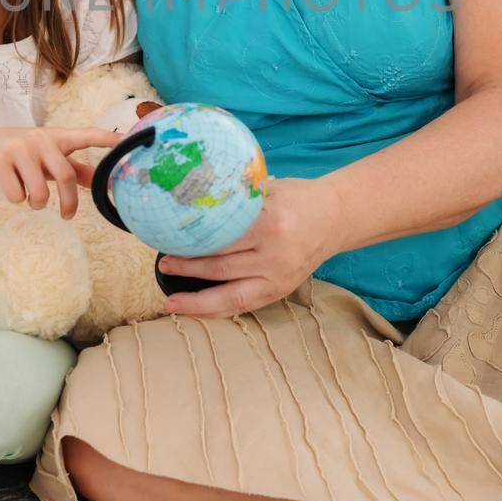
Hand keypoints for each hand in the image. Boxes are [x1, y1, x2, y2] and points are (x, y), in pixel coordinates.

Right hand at [0, 126, 121, 217]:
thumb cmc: (23, 153)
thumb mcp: (49, 156)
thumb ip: (75, 168)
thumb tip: (102, 182)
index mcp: (57, 137)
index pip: (87, 134)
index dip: (108, 139)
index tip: (129, 140)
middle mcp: (40, 139)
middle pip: (65, 176)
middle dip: (69, 202)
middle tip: (68, 216)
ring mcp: (18, 148)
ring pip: (38, 192)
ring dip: (37, 203)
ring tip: (32, 199)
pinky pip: (16, 194)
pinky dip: (16, 199)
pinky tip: (12, 189)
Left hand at [156, 176, 342, 317]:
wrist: (336, 217)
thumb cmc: (297, 197)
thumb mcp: (268, 189)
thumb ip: (236, 199)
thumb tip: (191, 202)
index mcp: (269, 223)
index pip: (223, 237)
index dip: (193, 243)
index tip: (169, 240)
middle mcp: (275, 254)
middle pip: (221, 267)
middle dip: (188, 269)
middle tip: (164, 265)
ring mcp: (279, 277)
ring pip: (230, 295)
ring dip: (197, 301)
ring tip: (171, 301)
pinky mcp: (281, 290)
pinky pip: (243, 305)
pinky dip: (217, 311)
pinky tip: (197, 311)